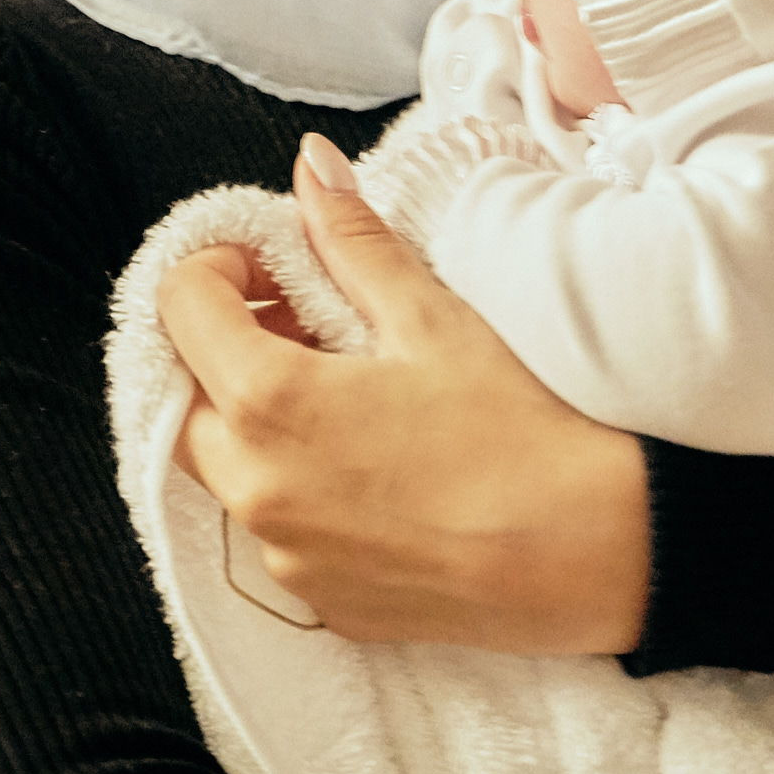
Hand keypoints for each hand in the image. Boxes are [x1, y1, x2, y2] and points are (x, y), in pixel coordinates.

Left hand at [156, 139, 652, 652]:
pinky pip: (281, 530)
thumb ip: (351, 241)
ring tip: (353, 394)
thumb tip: (311, 172)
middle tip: (307, 323)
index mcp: (270, 405)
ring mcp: (286, 555)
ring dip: (262, 421)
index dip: (218, 267)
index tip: (270, 264)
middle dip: (227, 348)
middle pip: (186, 397)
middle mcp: (256, 490)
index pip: (179, 309)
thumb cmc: (522, 434)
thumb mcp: (431, 317)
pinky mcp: (323, 601)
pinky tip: (382, 465)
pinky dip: (305, 487)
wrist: (594, 552)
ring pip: (229, 470)